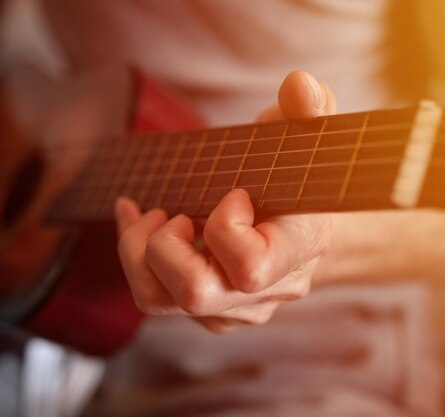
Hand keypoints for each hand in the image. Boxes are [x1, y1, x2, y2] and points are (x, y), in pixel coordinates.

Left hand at [115, 71, 335, 331]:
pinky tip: (140, 220)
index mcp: (296, 252)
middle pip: (194, 293)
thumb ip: (309, 110)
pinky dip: (135, 256)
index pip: (248, 267)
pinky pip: (154, 295)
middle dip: (164, 245)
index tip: (232, 193)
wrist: (302, 223)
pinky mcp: (210, 311)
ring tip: (150, 215)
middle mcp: (267, 292)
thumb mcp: (305, 136)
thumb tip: (298, 84)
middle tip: (175, 213)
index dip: (224, 227)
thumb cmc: (298, 176)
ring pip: (159, 300)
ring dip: (138, 252)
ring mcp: (235, 308)